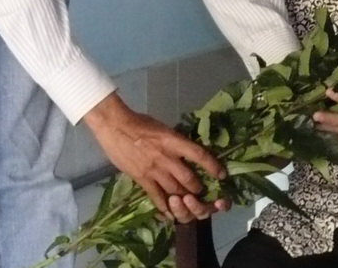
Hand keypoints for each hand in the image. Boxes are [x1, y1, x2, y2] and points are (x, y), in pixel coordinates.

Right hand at [82, 92, 227, 220]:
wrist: (115, 127)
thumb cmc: (139, 123)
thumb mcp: (163, 128)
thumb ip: (174, 141)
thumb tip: (184, 150)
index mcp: (173, 141)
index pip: (198, 154)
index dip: (212, 166)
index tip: (222, 174)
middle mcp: (167, 157)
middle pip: (188, 179)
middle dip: (198, 188)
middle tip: (202, 191)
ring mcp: (154, 170)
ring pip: (175, 190)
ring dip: (184, 198)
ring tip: (189, 201)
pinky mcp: (142, 179)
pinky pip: (156, 197)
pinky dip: (165, 207)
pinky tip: (170, 214)